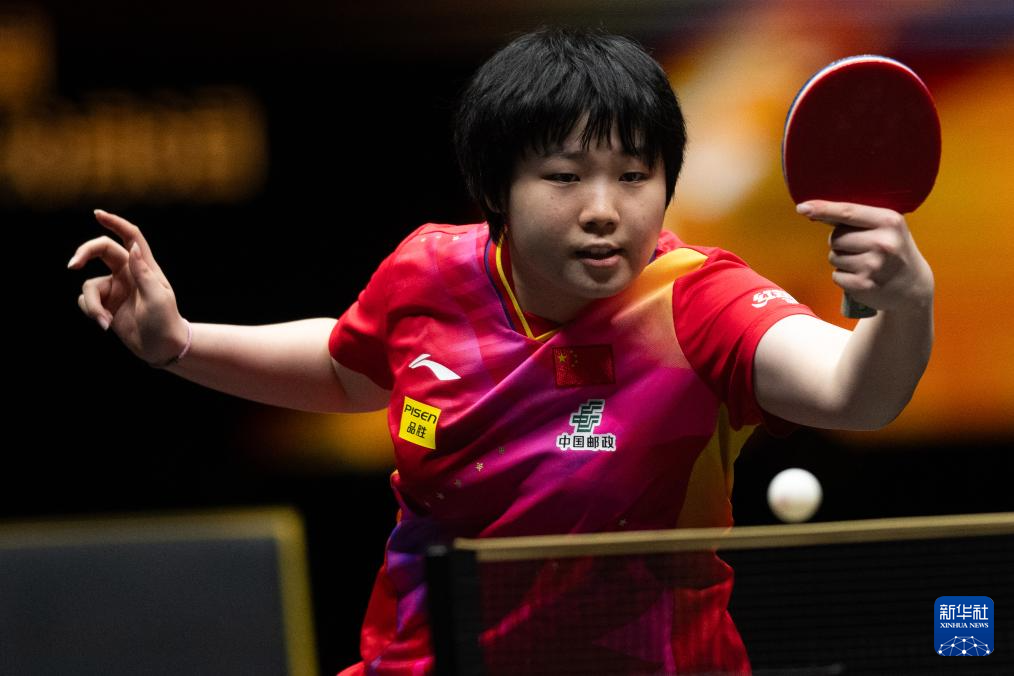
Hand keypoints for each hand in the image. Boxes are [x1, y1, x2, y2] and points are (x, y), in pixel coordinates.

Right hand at [68, 210, 188, 364]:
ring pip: (88, 285)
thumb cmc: (165, 321)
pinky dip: (91, 312)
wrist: (161, 347)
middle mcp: (127, 272)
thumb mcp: (158, 298)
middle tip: (72, 265)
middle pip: (100, 250)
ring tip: (105, 322)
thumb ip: (144, 273)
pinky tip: (105, 325)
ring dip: (92, 305)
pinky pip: (84, 300)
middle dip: (83, 254)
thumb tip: (133, 247)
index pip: (130, 237)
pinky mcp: (105, 303)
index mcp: (144, 267)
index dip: (115, 223)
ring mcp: (114, 288)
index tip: (97, 214)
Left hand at [797, 200, 933, 313]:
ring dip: (841, 260)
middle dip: (840, 242)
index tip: (802, 207)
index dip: (822, 209)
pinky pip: (836, 276)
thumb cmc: (892, 250)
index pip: (847, 212)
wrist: (912, 285)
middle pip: (835, 237)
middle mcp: (883, 242)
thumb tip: (814, 210)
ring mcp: (873, 265)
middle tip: (860, 248)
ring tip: (864, 263)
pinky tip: (862, 276)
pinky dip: (843, 277)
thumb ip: (857, 218)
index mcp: (889, 221)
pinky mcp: (864, 285)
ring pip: (834, 257)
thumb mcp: (886, 227)